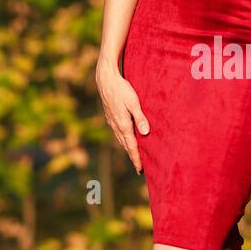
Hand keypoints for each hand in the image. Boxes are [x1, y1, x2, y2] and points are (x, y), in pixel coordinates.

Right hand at [95, 58, 148, 173]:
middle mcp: (116, 125)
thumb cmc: (121, 89)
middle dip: (132, 156)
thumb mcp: (133, 102)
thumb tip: (145, 133)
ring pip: (121, 139)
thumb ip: (140, 118)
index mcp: (123, 124)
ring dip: (127, 148)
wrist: (105, 80)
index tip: (140, 169)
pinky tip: (126, 139)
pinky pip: (118, 132)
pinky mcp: (110, 116)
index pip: (131, 145)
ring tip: (134, 156)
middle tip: (139, 167)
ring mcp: (112, 121)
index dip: (136, 158)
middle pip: (125, 145)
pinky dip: (123, 139)